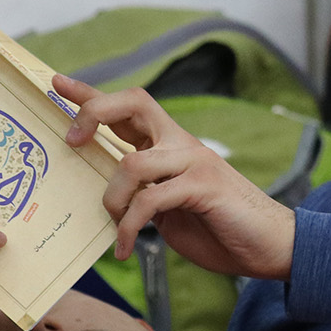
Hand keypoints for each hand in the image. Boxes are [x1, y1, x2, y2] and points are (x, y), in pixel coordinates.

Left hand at [52, 75, 294, 280]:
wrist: (274, 246)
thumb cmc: (222, 228)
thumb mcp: (172, 208)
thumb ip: (146, 194)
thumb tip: (109, 199)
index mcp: (172, 146)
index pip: (128, 108)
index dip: (92, 95)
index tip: (56, 82)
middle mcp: (182, 145)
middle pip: (133, 103)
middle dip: (93, 113)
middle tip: (72, 141)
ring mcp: (195, 162)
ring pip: (133, 162)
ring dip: (112, 199)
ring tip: (116, 226)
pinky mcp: (204, 186)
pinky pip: (151, 200)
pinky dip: (130, 228)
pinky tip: (127, 248)